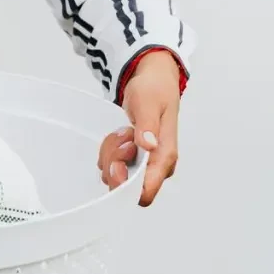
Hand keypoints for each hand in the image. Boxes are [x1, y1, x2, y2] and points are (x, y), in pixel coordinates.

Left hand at [97, 50, 181, 205]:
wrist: (153, 81)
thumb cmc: (154, 91)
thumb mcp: (148, 103)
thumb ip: (147, 125)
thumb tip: (149, 146)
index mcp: (165, 156)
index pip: (145, 192)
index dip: (125, 183)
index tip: (118, 162)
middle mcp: (156, 166)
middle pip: (125, 186)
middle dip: (114, 161)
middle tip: (122, 135)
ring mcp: (143, 164)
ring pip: (115, 175)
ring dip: (110, 153)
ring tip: (123, 130)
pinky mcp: (133, 159)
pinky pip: (111, 164)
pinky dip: (108, 150)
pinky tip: (119, 134)